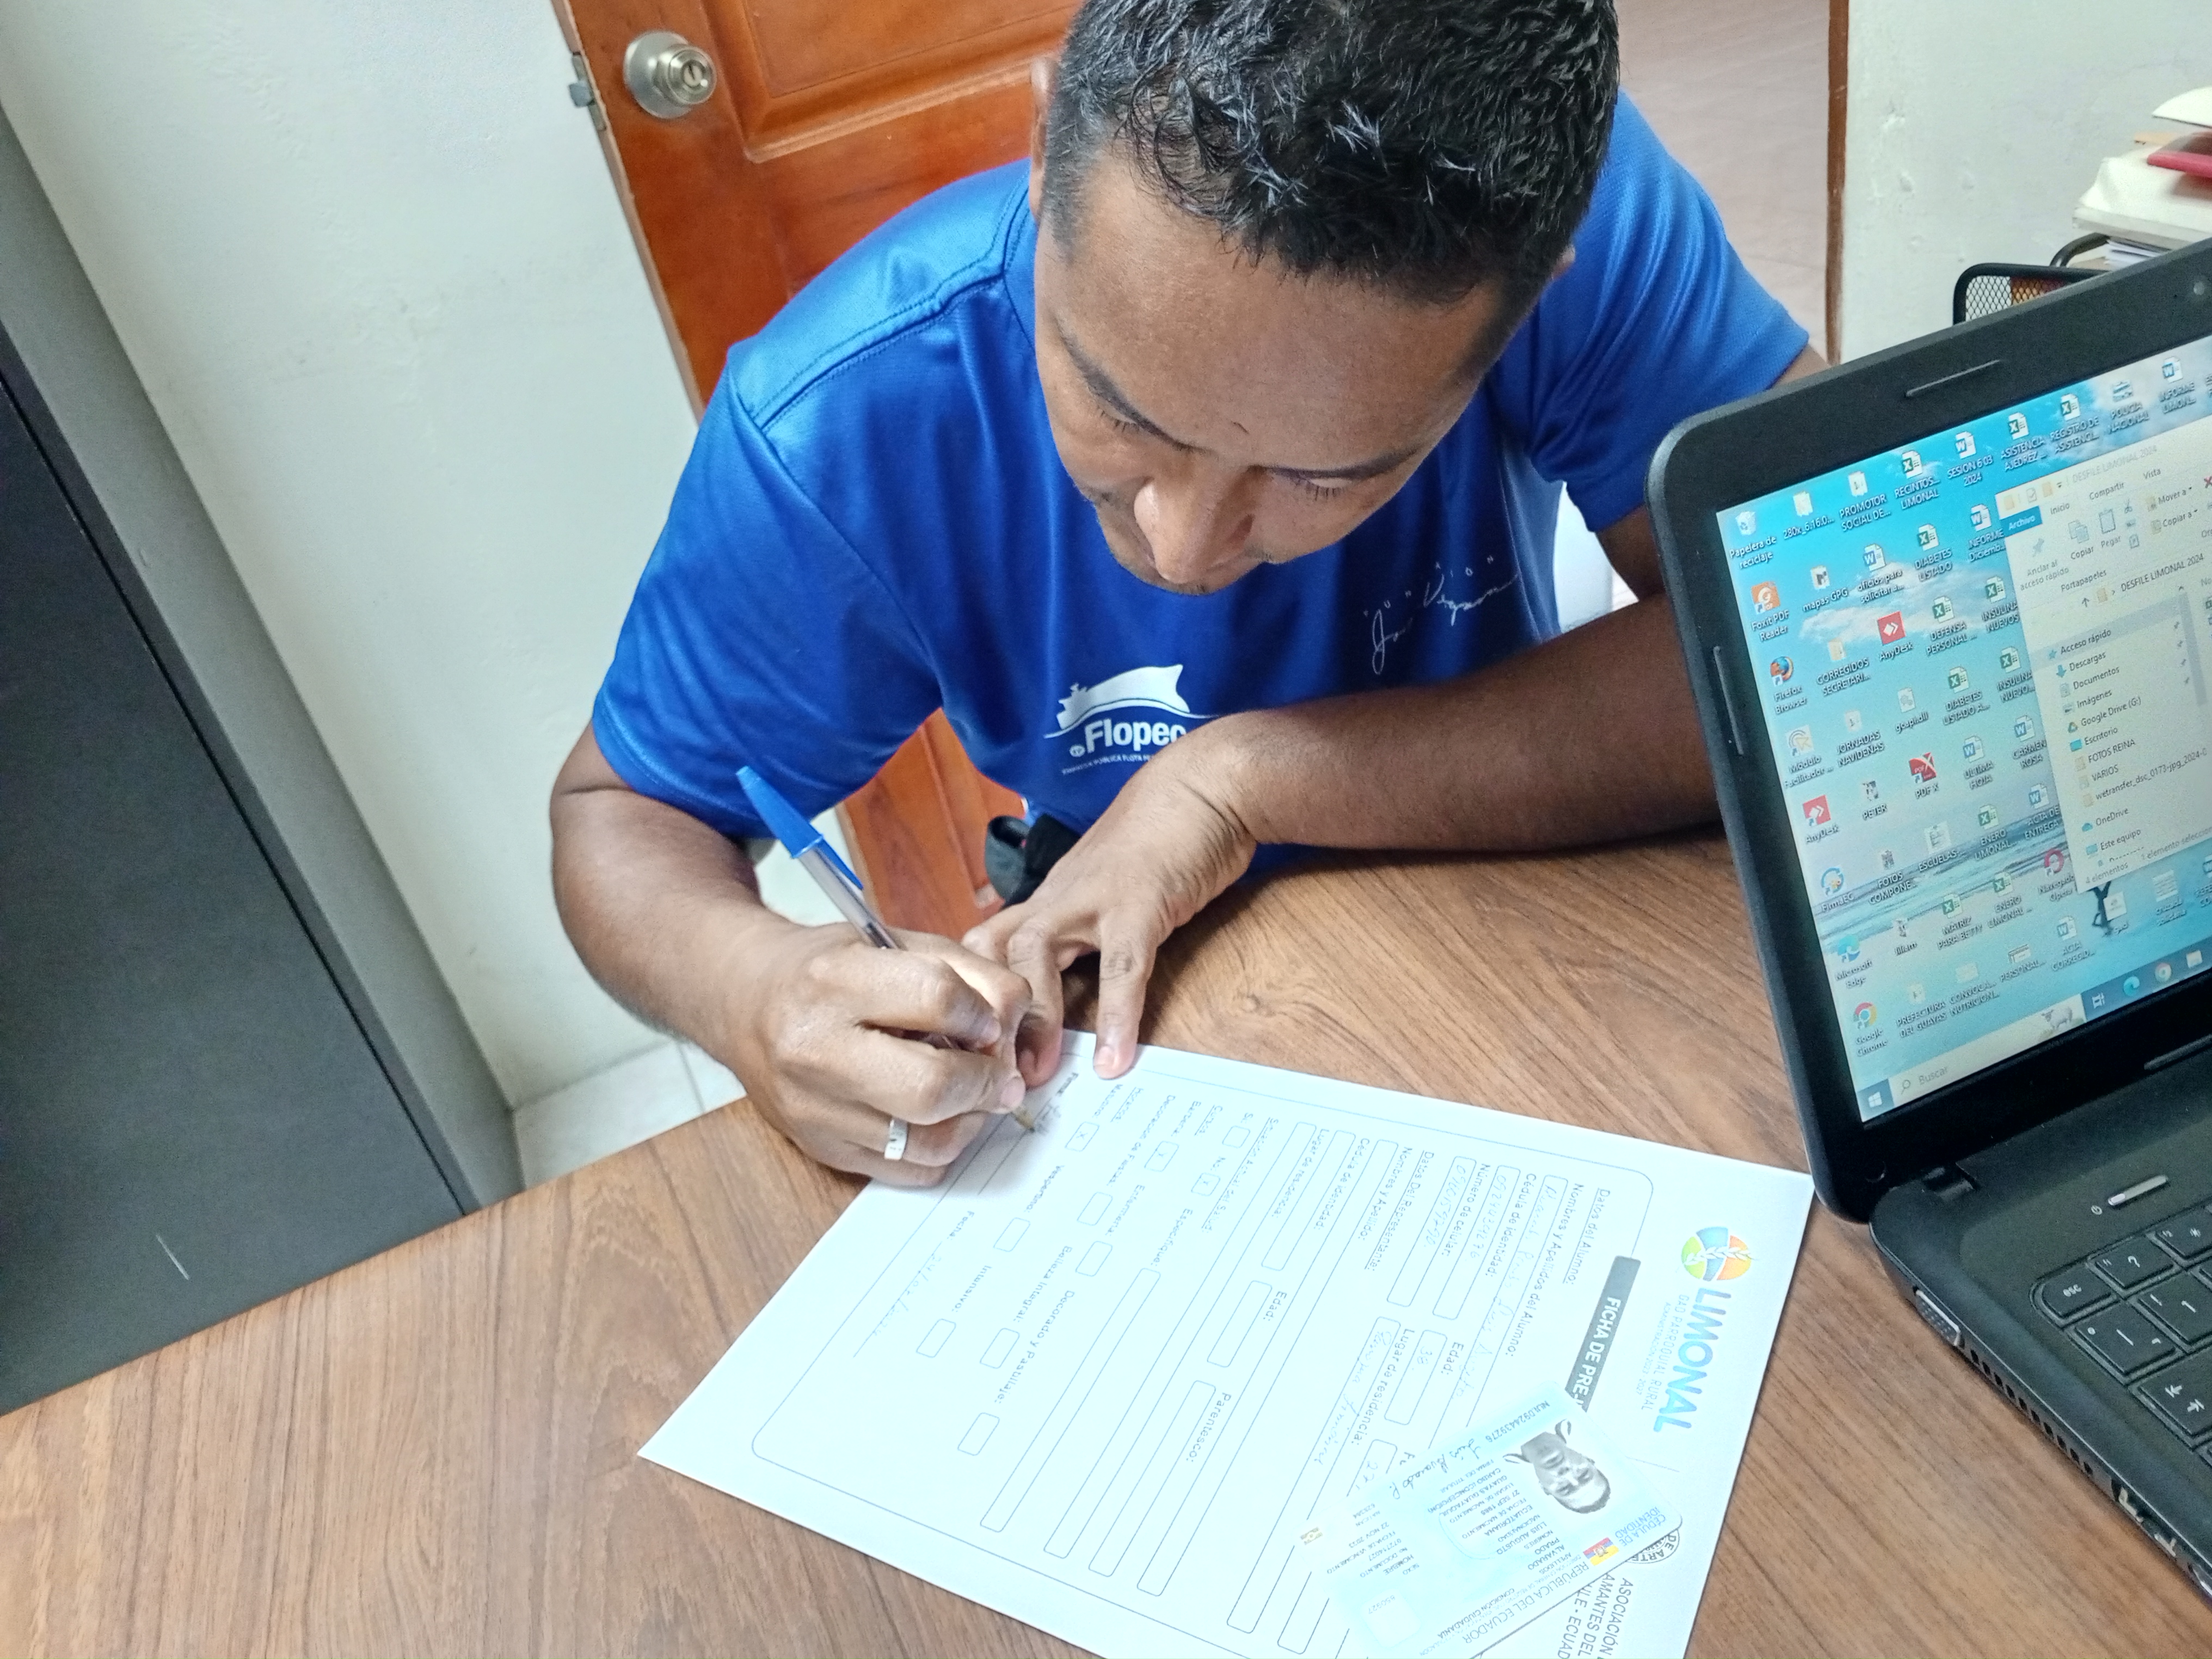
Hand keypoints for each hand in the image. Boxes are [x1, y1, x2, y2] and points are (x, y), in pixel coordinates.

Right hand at [708, 921, 1034, 1185]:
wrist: (747, 1004)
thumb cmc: (831, 968)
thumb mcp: (896, 942)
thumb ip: (968, 972)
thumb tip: (1018, 1018)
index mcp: (833, 981)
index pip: (936, 999)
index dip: (985, 1011)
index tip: (989, 1019)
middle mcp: (814, 1051)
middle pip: (931, 1088)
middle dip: (986, 1080)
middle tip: (999, 1071)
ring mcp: (815, 1110)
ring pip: (928, 1141)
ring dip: (973, 1120)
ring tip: (975, 1093)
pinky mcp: (823, 1150)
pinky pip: (911, 1170)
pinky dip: (944, 1147)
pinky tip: (943, 1116)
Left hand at [966, 729, 1257, 1082]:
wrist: (1207, 783)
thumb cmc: (1162, 839)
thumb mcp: (1108, 888)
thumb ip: (1085, 932)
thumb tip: (1071, 992)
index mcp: (1047, 899)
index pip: (984, 948)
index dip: (970, 998)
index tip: (972, 1055)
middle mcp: (1056, 897)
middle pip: (991, 952)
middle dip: (983, 1014)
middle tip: (989, 1076)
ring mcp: (1094, 897)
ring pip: (1035, 955)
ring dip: (1033, 1018)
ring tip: (1038, 1074)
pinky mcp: (1140, 901)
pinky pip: (1120, 968)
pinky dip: (1115, 1016)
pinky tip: (1114, 1059)